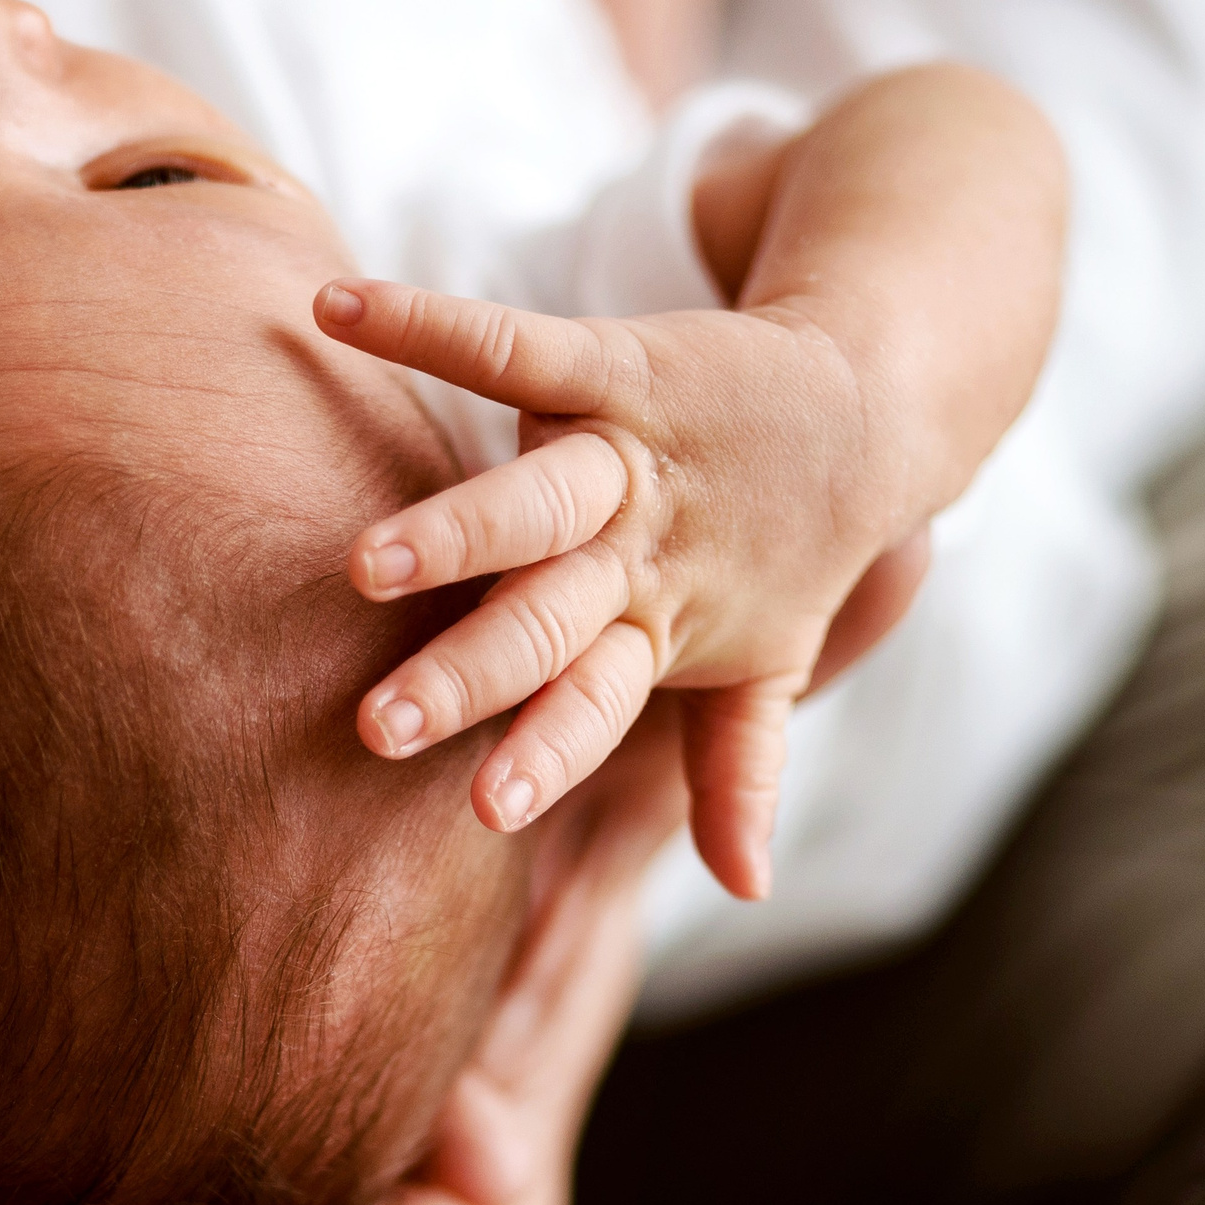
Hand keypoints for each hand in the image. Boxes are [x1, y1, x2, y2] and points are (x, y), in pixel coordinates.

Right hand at [314, 280, 924, 898]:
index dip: (546, 754)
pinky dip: (426, 324)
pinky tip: (338, 315)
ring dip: (455, 535)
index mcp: (659, 627)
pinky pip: (514, 345)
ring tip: (365, 566)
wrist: (867, 407)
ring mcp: (629, 455)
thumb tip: (745, 890)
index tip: (487, 814)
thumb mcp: (767, 662)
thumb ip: (738, 769)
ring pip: (536, 503)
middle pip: (545, 620)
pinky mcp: (617, 363)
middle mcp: (639, 549)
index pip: (593, 703)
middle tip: (381, 728)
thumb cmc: (788, 548)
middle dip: (468, 675)